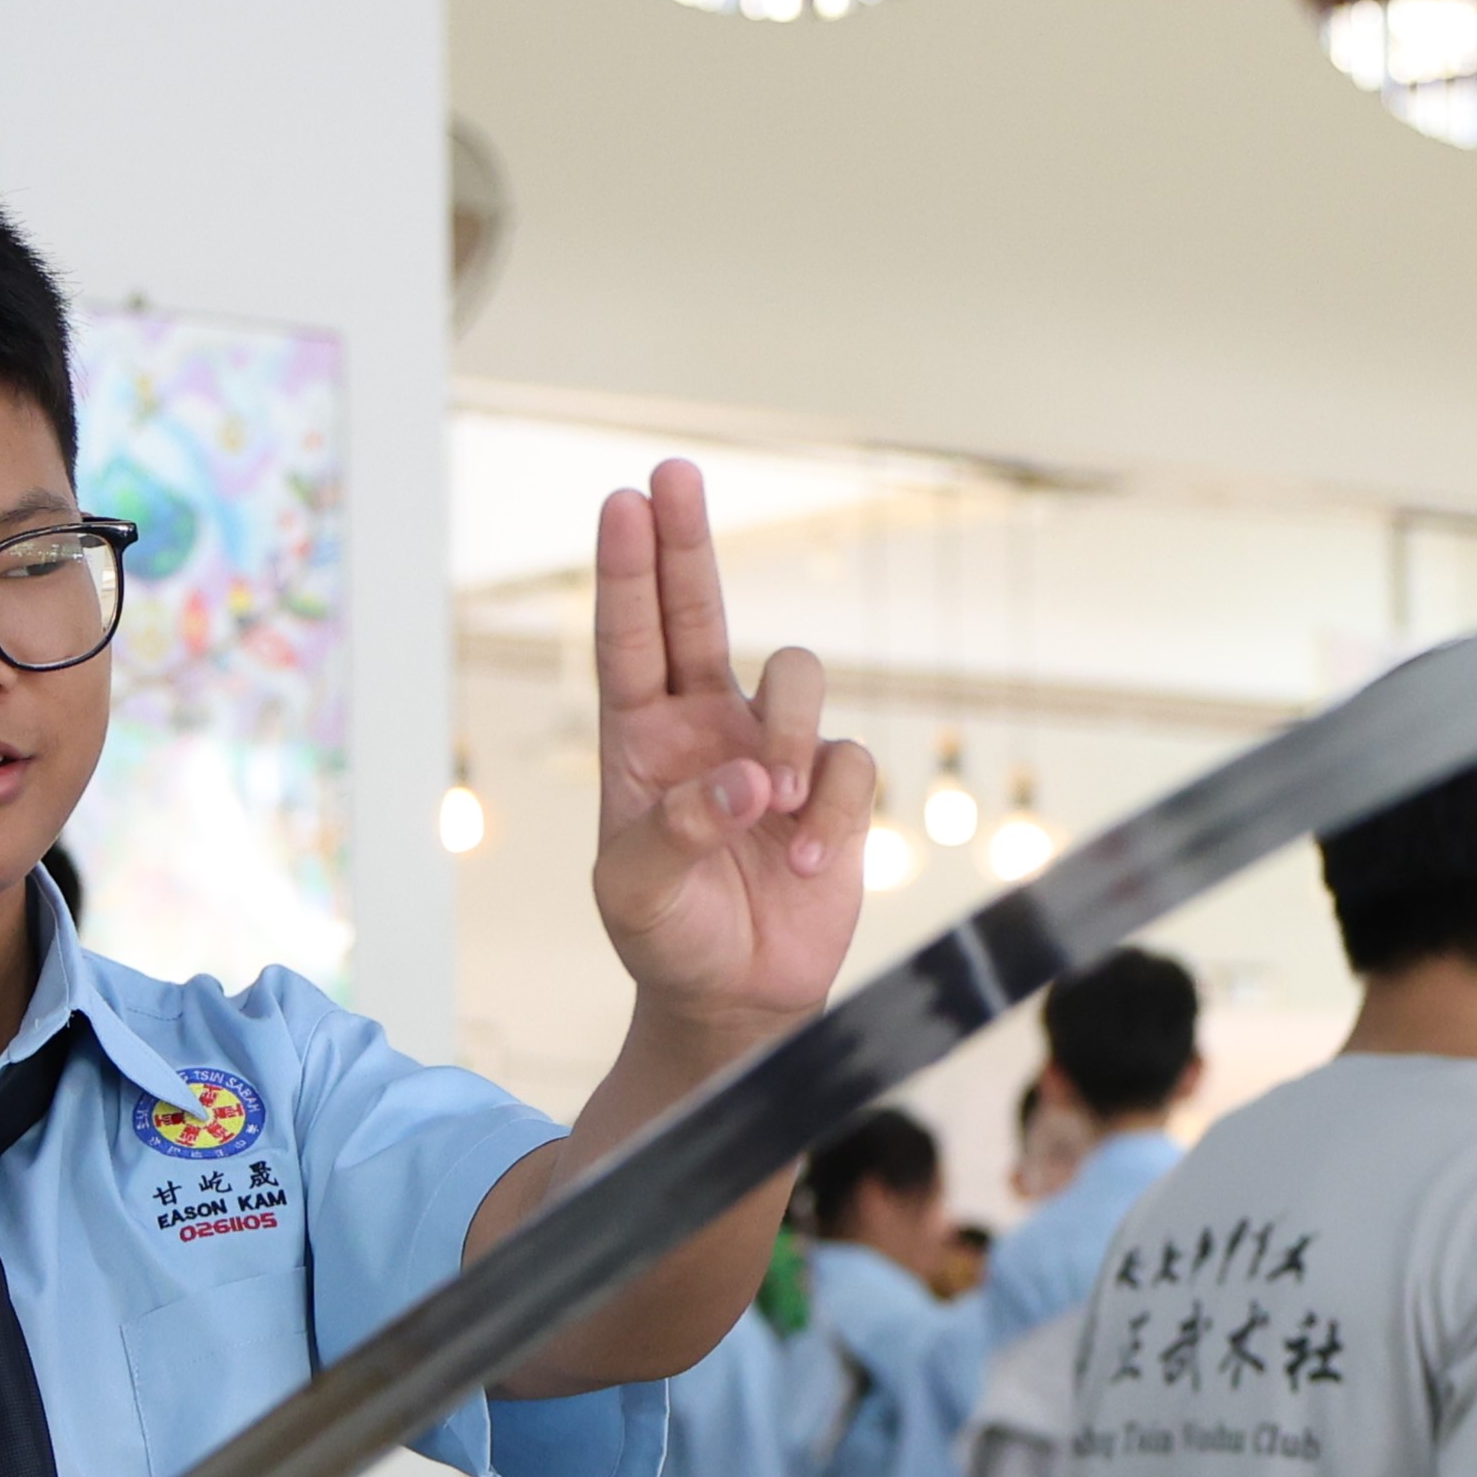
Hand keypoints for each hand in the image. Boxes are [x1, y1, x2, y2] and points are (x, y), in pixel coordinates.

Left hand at [589, 460, 878, 1049]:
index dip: (628, 570)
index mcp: (641, 739)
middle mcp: (707, 727)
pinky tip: (808, 862)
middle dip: (687, 543)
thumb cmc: (667, 937)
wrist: (734, 1001)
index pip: (630, 639)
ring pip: (798, 679)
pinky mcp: (833, 795)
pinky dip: (835, 811)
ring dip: (791, 732)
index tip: (624, 502)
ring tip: (775, 805)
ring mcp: (774, 754)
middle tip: (673, 474)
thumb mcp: (636, 894)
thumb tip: (746, 781)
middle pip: (700, 611)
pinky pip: (852, 764)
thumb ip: (676, 832)